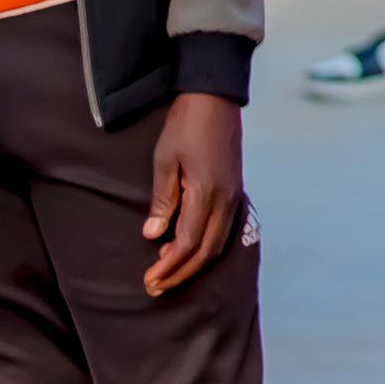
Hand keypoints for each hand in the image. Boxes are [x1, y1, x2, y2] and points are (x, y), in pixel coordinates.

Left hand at [143, 93, 243, 295]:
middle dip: (182, 273)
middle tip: (156, 287)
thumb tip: (153, 235)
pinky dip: (206, 245)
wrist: (215, 97)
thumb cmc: (185, 125)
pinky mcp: (235, 188)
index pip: (187, 244)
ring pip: (218, 242)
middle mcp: (226, 199)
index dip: (168, 267)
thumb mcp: (165, 160)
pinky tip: (188, 246)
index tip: (149, 282)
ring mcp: (234, 194)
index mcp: (208, 193)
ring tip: (168, 271)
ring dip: (194, 262)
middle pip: (207, 251)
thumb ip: (163, 200)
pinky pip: (224, 228)